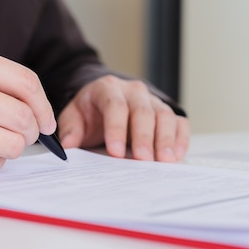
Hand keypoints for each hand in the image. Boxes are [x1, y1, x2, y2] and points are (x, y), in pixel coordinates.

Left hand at [58, 75, 189, 161]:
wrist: (104, 100)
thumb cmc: (90, 112)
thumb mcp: (74, 117)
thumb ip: (71, 129)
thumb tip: (69, 146)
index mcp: (107, 88)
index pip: (114, 105)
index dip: (116, 128)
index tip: (115, 152)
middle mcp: (133, 91)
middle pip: (143, 111)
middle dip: (143, 137)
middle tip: (143, 159)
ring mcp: (153, 100)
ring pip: (164, 116)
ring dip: (166, 139)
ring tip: (165, 160)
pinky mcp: (166, 112)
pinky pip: (179, 122)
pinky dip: (180, 138)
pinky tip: (177, 155)